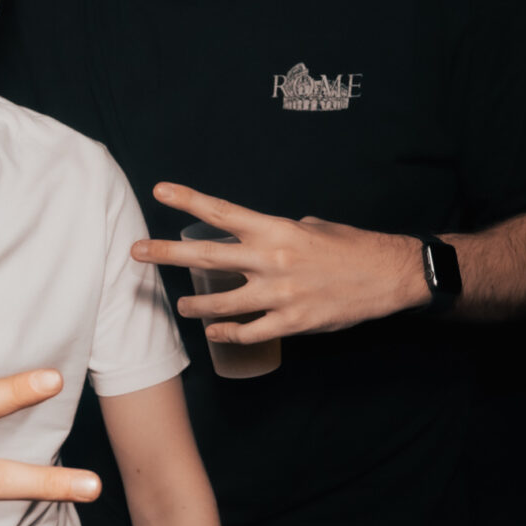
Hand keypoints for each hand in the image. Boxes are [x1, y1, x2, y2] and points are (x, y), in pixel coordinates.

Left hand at [132, 184, 424, 344]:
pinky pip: (249, 332)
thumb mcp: (313, 227)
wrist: (388, 276)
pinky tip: (215, 333)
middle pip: (206, 255)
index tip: (159, 191)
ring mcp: (279, 295)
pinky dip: (227, 334)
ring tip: (179, 304)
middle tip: (137, 253)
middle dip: (166, 254)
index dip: (188, 199)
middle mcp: (271, 260)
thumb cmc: (351, 247)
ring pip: (220, 302)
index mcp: (276, 230)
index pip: (222, 212)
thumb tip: (260, 237)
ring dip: (194, 303)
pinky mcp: (292, 323)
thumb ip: (280, 232)